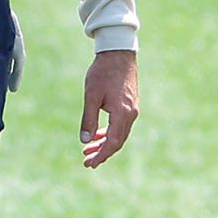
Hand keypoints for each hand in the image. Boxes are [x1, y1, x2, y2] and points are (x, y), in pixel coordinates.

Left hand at [80, 49, 137, 167]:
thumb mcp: (91, 96)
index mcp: (122, 113)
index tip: (90, 164)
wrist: (118, 53)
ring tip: (88, 150)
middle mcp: (131, 114)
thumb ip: (88, 120)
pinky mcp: (130, 104)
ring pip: (119, 134)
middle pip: (117, 141)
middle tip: (87, 161)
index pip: (113, 142)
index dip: (101, 155)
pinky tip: (98, 134)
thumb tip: (85, 141)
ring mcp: (132, 109)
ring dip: (105, 143)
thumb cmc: (103, 72)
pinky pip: (121, 125)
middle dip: (102, 152)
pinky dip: (109, 132)